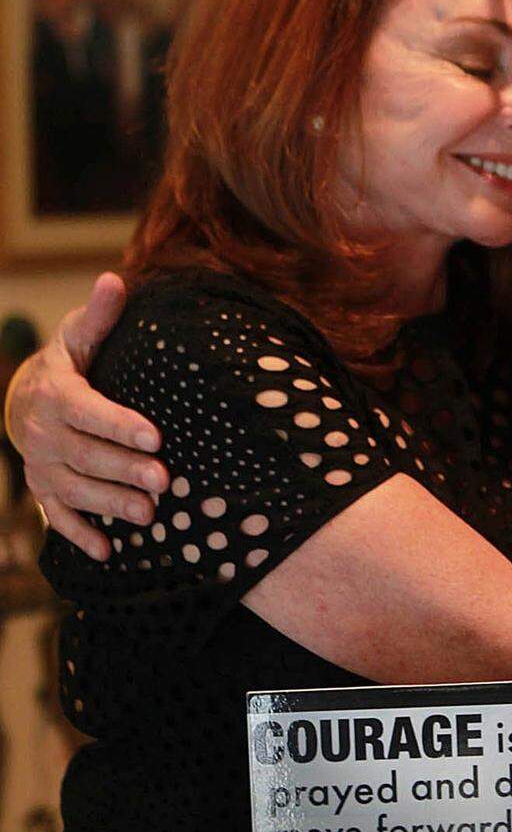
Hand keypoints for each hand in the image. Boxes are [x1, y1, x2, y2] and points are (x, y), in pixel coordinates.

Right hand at [10, 273, 167, 558]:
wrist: (26, 398)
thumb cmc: (69, 364)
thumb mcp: (79, 337)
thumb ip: (99, 317)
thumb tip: (114, 280)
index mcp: (57, 393)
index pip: (88, 411)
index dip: (119, 424)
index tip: (154, 435)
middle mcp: (44, 433)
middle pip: (87, 455)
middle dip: (125, 469)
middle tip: (165, 480)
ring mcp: (42, 464)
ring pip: (76, 488)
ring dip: (111, 504)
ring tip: (150, 515)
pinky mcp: (43, 489)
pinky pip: (58, 516)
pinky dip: (80, 535)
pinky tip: (109, 551)